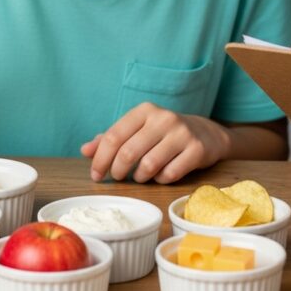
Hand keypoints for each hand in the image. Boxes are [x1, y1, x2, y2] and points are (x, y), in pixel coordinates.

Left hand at [80, 102, 230, 183]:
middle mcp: (163, 118)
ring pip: (148, 166)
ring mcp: (181, 133)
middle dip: (117, 171)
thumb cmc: (163, 134)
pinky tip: (161, 175)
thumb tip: (85, 150)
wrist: (205, 134)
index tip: (96, 175)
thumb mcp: (137, 130)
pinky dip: (160, 180)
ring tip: (140, 176)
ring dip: (139, 177)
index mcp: (144, 111)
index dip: (100, 159)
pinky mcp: (196, 150)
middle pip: (128, 152)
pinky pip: (169, 174)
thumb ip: (110, 139)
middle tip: (117, 178)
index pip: (113, 136)